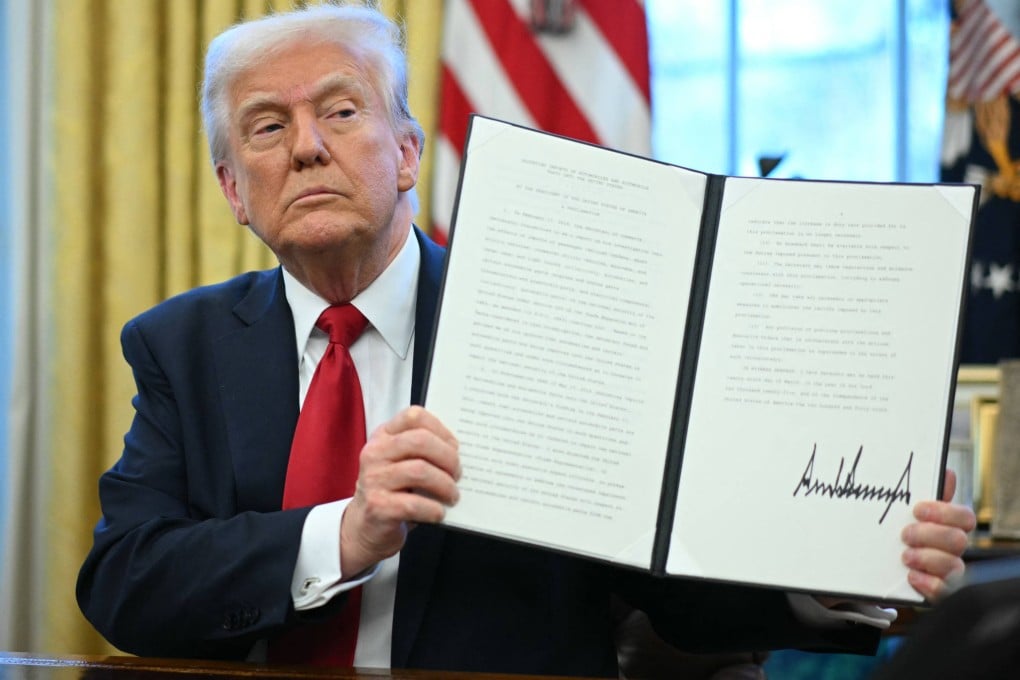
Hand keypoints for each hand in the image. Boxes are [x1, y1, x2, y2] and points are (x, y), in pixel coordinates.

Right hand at [339, 406, 459, 576]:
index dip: (441, 429)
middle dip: (448, 458)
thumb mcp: (402, 463)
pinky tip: (439, 513)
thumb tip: (458, 453)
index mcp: (383, 436)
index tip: (454, 448)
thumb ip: (423, 452)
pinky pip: (414, 503)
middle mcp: (375, 453)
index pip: (414, 416)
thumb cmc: (393, 491)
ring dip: (445, 485)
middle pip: (420, 441)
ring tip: (452, 496)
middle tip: (458, 474)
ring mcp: (373, 479)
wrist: (365, 527)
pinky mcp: (377, 506)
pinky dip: (434, 509)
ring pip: (420, 471)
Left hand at [901, 469, 976, 600]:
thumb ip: (922, 492)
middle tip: (905, 534)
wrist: (865, 565)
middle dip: (930, 535)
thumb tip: (946, 472)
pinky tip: (911, 576)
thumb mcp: (901, 511)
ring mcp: (944, 571)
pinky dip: (928, 584)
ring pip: (954, 566)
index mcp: (947, 526)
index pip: (965, 517)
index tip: (917, 510)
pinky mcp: (935, 592)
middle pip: (959, 540)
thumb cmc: (890, 533)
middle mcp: (950, 549)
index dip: (945, 512)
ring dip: (928, 559)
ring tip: (904, 556)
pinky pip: (944, 592)